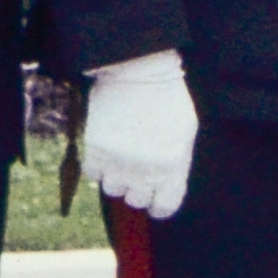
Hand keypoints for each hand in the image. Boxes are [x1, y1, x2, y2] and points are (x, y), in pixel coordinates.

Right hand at [82, 52, 198, 219]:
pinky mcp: (95, 151)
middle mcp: (146, 171)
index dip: (158, 205)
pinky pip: (92, 174)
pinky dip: (97, 164)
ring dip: (116, 175)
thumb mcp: (185, 132)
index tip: (154, 199)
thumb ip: (177, 164)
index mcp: (173, 167)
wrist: (138, 70)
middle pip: (136, 200)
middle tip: (136, 167)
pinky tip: (106, 144)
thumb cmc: (167, 98)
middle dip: (137, 187)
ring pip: (112, 189)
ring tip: (121, 152)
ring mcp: (119, 162)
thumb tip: (164, 188)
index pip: (165, 207)